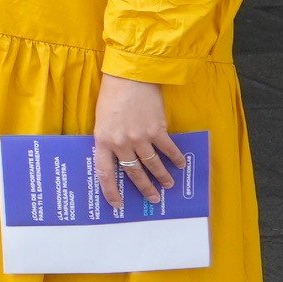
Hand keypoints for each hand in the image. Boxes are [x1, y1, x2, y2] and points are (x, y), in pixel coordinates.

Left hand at [86, 74, 183, 212]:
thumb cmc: (111, 95)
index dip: (111, 191)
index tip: (117, 205)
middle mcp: (121, 143)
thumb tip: (117, 156)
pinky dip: (175, 158)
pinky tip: (181, 164)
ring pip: (152, 164)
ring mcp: (140, 137)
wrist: (129, 77)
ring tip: (169, 185)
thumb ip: (108, 139)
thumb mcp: (101, 120)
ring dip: (162, 176)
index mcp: (103, 141)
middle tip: (153, 198)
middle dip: (144, 188)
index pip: (105, 173)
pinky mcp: (157, 129)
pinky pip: (168, 149)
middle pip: (133, 172)